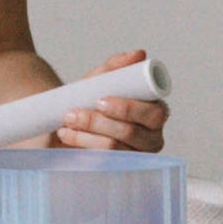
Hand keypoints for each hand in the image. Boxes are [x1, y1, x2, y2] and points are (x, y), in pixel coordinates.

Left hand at [51, 49, 165, 152]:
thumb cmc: (91, 99)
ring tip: (66, 121)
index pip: (154, 114)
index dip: (127, 108)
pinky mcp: (117, 169)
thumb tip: (139, 54)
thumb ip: (117, 67)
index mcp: (156, 114)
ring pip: (113, 148)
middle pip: (131, 133)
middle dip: (98, 122)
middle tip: (73, 112)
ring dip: (85, 133)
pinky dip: (80, 144)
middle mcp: (152, 138)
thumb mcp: (101, 80)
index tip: (99, 100)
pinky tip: (67, 134)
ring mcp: (136, 158)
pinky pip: (100, 162)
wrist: (67, 118)